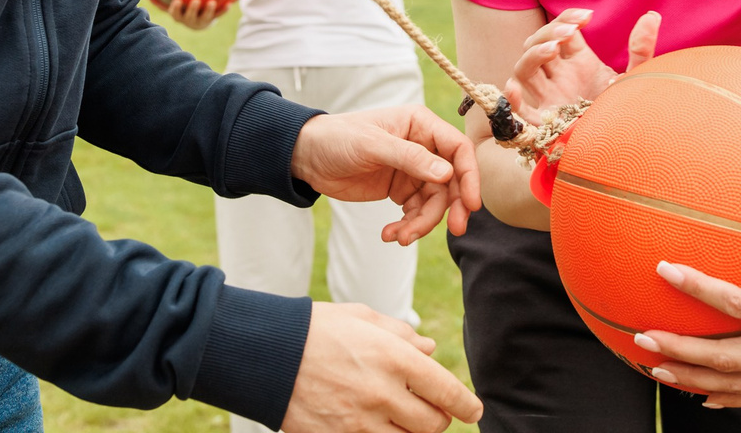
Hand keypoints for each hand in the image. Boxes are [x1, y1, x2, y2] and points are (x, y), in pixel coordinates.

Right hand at [147, 0, 222, 30]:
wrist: (199, 22)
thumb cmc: (182, 10)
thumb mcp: (171, 6)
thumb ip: (158, 1)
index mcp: (180, 16)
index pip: (175, 14)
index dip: (176, 9)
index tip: (176, 0)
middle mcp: (190, 20)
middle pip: (190, 17)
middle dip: (192, 10)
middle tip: (195, 0)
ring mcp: (202, 21)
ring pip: (206, 18)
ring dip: (209, 10)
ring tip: (212, 2)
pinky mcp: (213, 19)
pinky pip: (219, 15)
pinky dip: (224, 10)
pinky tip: (229, 3)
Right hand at [281, 301, 481, 432]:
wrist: (266, 353)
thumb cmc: (315, 329)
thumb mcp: (362, 318)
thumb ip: (400, 335)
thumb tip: (428, 349)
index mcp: (394, 358)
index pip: (447, 391)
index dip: (467, 405)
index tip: (474, 411)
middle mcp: (383, 393)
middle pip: (432, 424)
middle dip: (438, 419)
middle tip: (432, 411)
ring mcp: (360, 422)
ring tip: (404, 420)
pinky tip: (378, 427)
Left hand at [290, 105, 481, 242]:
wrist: (306, 157)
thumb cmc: (338, 138)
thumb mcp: (372, 145)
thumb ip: (410, 158)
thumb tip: (447, 174)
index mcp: (421, 125)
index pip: (458, 150)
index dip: (469, 176)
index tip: (471, 204)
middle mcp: (423, 146)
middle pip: (452, 180)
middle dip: (452, 206)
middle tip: (455, 230)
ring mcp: (413, 170)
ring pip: (435, 202)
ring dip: (423, 223)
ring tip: (400, 237)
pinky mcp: (401, 190)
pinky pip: (416, 212)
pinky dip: (407, 226)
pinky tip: (389, 234)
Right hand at [503, 8, 659, 122]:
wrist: (630, 151)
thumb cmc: (630, 113)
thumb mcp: (637, 78)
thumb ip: (641, 49)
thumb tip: (652, 16)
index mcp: (579, 63)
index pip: (562, 31)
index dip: (568, 18)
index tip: (587, 17)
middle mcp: (560, 78)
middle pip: (536, 45)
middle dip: (548, 32)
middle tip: (569, 32)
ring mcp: (550, 99)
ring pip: (524, 70)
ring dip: (533, 55)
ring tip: (553, 50)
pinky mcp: (547, 125)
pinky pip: (520, 114)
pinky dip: (511, 101)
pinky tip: (513, 89)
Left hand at [634, 172, 740, 405]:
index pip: (736, 305)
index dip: (698, 287)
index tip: (665, 270)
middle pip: (723, 359)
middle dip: (679, 350)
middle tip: (641, 337)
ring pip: (732, 385)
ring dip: (690, 378)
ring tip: (652, 369)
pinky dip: (725, 398)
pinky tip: (699, 395)